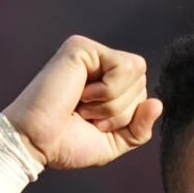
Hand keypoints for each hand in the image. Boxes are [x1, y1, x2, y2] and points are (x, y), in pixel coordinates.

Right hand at [2, 35, 162, 169]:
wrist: (36, 144)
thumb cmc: (67, 143)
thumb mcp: (115, 141)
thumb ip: (140, 127)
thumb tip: (158, 103)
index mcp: (107, 83)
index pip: (144, 94)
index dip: (128, 118)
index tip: (95, 125)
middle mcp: (99, 64)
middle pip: (143, 82)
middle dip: (121, 111)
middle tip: (87, 116)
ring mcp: (90, 53)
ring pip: (136, 72)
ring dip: (113, 102)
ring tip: (83, 106)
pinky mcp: (81, 48)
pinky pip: (123, 67)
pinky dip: (107, 91)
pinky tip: (80, 95)